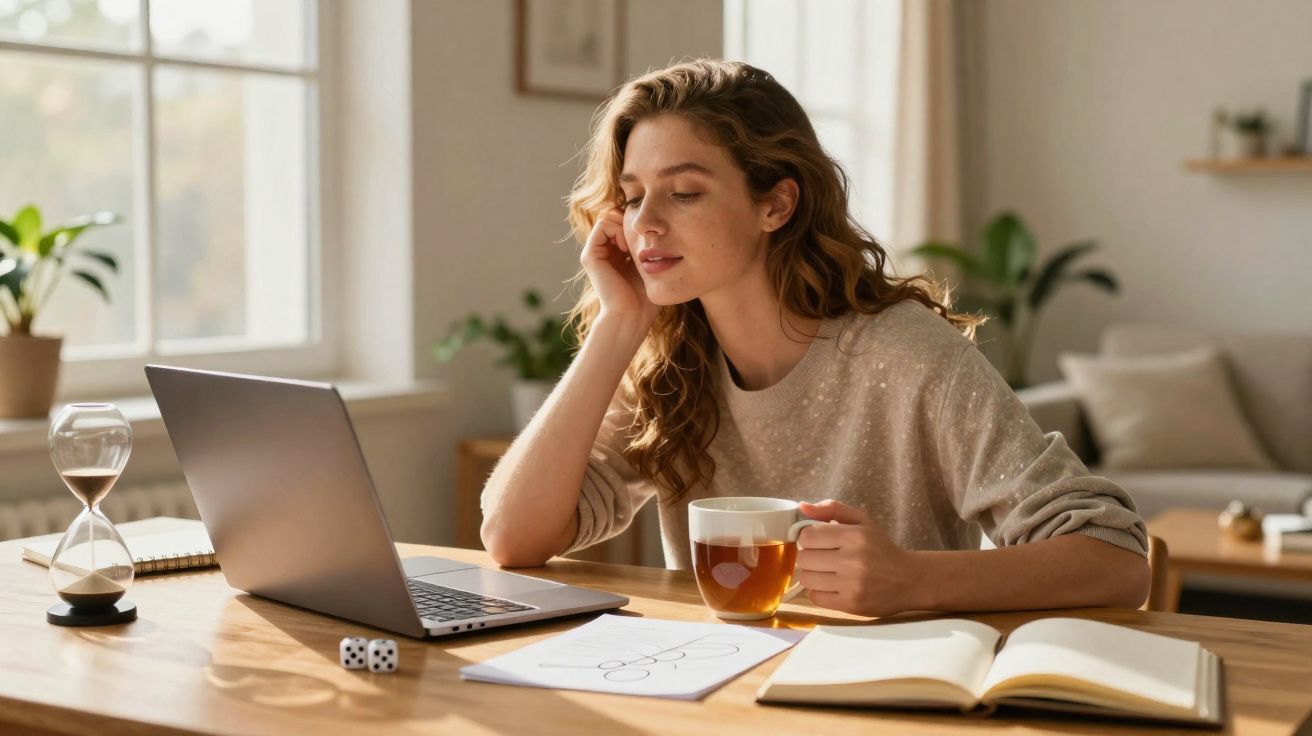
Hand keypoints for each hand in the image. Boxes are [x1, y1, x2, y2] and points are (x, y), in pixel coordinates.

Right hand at [580, 207, 659, 329]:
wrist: (632, 317)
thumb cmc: (646, 298)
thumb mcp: (652, 266)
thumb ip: (651, 248)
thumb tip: (660, 226)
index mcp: (616, 254)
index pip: (624, 221)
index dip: (636, 222)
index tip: (649, 237)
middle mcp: (604, 251)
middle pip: (616, 216)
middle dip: (630, 221)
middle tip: (642, 238)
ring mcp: (595, 252)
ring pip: (609, 216)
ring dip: (624, 225)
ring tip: (634, 245)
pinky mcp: (590, 255)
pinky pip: (603, 223)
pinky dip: (617, 229)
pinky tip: (627, 247)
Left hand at [795, 500, 921, 617]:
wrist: (909, 580)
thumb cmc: (881, 548)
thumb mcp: (862, 521)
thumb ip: (832, 509)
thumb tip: (802, 507)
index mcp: (855, 536)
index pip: (807, 536)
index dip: (809, 538)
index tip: (818, 541)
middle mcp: (853, 560)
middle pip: (804, 558)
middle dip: (810, 556)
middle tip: (824, 557)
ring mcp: (852, 585)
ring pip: (806, 578)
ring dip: (812, 575)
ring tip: (827, 572)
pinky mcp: (850, 604)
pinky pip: (815, 597)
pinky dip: (819, 592)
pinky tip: (833, 586)